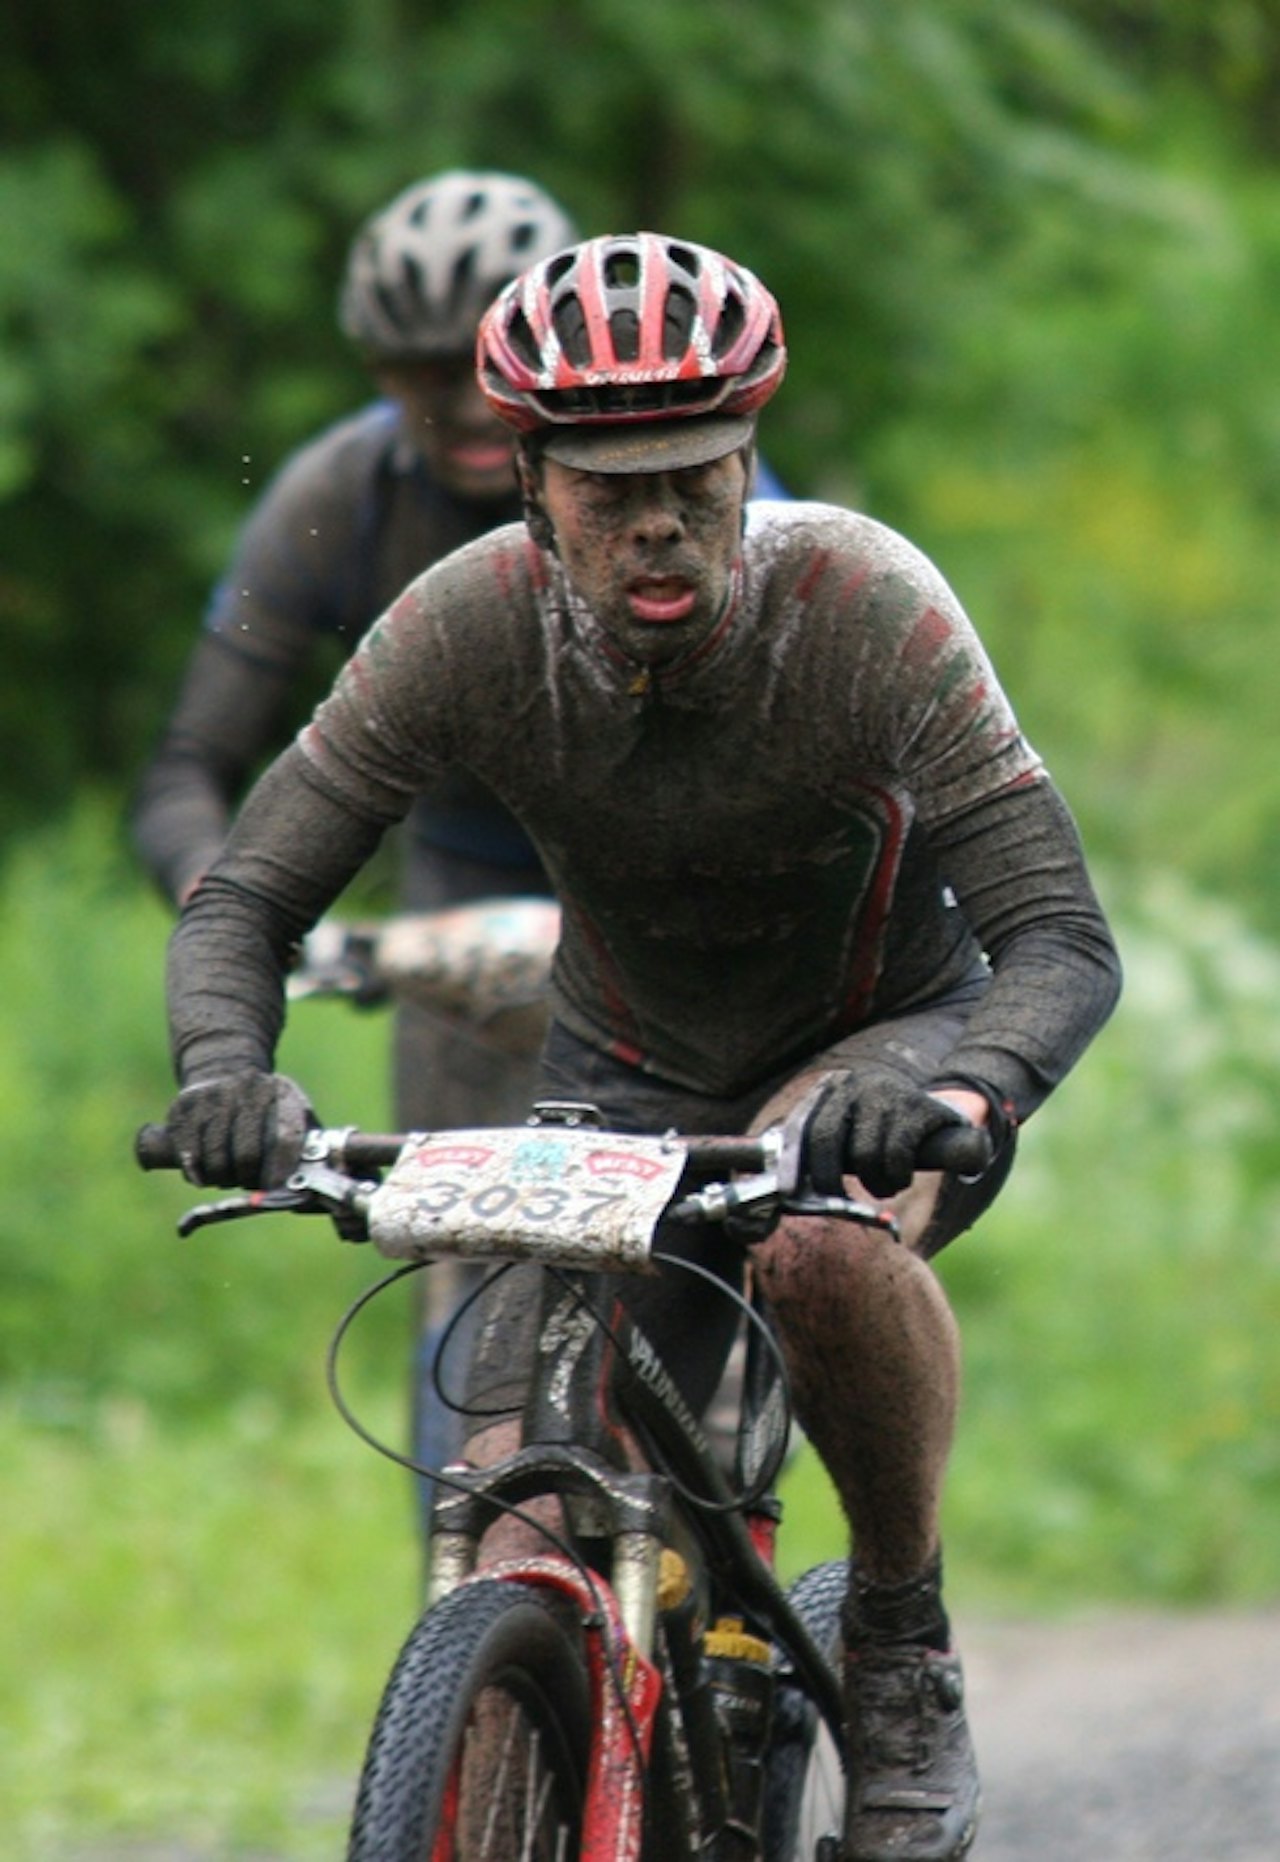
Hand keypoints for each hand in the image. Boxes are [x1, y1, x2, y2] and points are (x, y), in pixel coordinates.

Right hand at [165, 1070, 315, 1187]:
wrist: (224, 1069)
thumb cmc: (266, 1104)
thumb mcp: (294, 1108)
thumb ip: (312, 1142)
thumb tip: (321, 1180)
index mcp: (280, 1091)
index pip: (286, 1138)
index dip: (281, 1171)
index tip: (277, 1189)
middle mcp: (246, 1089)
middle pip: (247, 1154)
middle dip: (248, 1178)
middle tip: (248, 1183)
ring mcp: (212, 1096)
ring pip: (214, 1158)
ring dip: (221, 1178)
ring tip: (227, 1178)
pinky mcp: (184, 1107)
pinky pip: (187, 1153)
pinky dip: (195, 1172)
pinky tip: (202, 1177)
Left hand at [801, 1064, 985, 1199]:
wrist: (940, 1115)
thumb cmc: (882, 1133)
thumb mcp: (849, 1130)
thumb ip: (820, 1151)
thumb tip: (786, 1189)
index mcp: (829, 1089)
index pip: (800, 1126)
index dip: (791, 1162)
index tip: (788, 1193)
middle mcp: (853, 1084)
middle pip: (826, 1139)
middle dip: (828, 1180)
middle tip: (837, 1202)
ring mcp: (886, 1092)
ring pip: (864, 1155)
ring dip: (873, 1184)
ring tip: (883, 1187)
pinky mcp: (918, 1107)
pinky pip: (896, 1156)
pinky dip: (897, 1177)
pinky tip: (901, 1178)